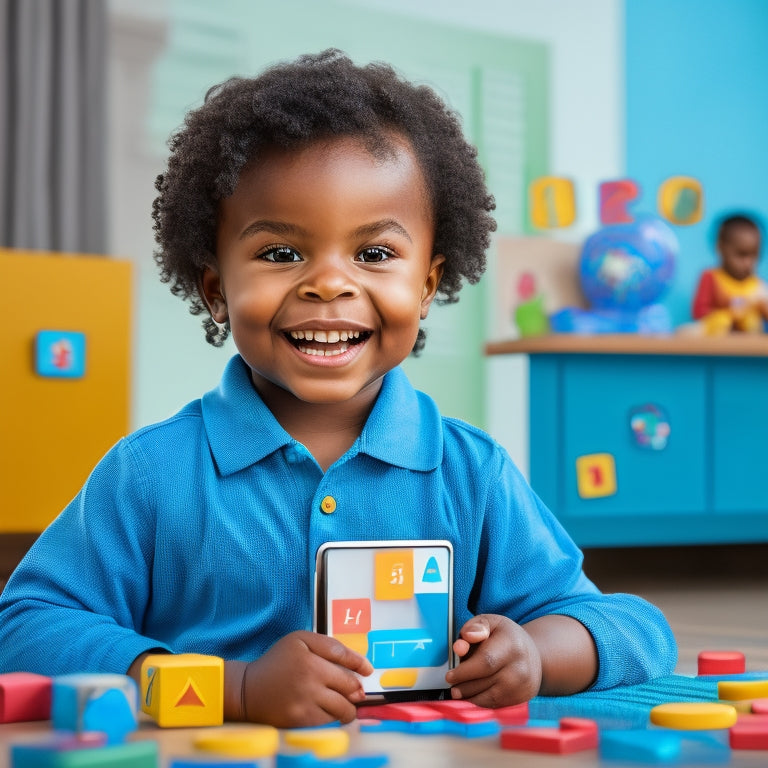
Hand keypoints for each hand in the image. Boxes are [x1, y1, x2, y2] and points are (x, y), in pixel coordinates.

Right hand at [241, 631, 372, 727]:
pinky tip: (327, 708)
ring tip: (344, 702)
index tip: (368, 670)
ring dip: (348, 706)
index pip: (345, 659)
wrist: (249, 690)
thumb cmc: (278, 661)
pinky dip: (333, 716)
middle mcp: (310, 681)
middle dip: (356, 689)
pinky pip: (329, 721)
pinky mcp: (302, 722)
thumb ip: (328, 645)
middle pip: (349, 687)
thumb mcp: (300, 640)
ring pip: (343, 708)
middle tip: (355, 690)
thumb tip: (358, 663)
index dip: (361, 664)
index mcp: (310, 658)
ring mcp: (306, 704)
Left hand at [445, 614, 541, 707]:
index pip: (485, 661)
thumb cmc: (506, 638)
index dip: (465, 671)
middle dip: (464, 686)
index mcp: (512, 643)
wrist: (534, 655)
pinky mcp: (522, 700)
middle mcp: (520, 667)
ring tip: (459, 692)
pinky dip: (481, 704)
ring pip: (490, 697)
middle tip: (452, 687)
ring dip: (470, 697)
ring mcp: (523, 686)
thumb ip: (475, 628)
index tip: (450, 676)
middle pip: (486, 681)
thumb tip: (463, 641)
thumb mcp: (491, 623)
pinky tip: (472, 698)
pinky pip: (496, 706)